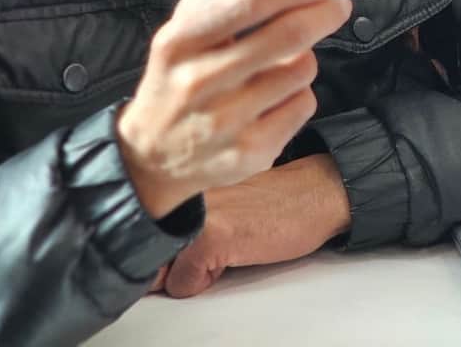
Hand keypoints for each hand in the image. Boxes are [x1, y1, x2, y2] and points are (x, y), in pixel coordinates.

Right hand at [118, 0, 350, 218]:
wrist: (151, 157)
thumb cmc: (176, 77)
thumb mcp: (179, 33)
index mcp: (180, 43)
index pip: (249, 4)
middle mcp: (201, 83)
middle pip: (286, 37)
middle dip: (322, 14)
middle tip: (338, 5)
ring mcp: (226, 124)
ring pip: (301, 71)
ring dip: (304, 58)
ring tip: (287, 60)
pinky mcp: (250, 155)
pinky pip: (302, 106)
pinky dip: (299, 94)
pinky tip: (277, 97)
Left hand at [153, 156, 351, 297]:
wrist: (317, 191)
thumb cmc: (276, 197)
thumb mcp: (223, 200)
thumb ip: (186, 216)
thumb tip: (151, 253)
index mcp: (186, 177)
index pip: (143, 221)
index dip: (155, 244)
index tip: (167, 246)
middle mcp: (185, 190)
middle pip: (146, 245)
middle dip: (163, 260)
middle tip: (206, 248)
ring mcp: (196, 211)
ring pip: (159, 268)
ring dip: (184, 270)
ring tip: (222, 248)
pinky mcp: (212, 236)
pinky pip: (183, 283)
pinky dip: (204, 282)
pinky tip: (232, 256)